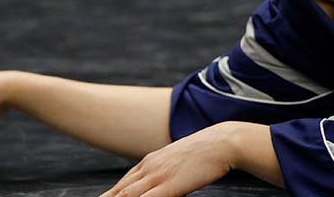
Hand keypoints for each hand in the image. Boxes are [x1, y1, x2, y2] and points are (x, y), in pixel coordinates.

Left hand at [99, 122, 239, 196]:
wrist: (223, 142)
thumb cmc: (206, 152)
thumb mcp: (178, 160)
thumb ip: (165, 171)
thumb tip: (162, 182)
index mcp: (150, 162)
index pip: (122, 184)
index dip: (110, 196)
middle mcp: (149, 168)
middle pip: (118, 192)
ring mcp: (157, 176)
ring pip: (126, 196)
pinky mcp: (168, 186)